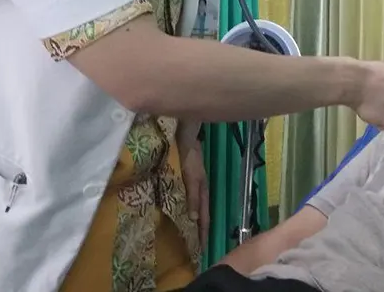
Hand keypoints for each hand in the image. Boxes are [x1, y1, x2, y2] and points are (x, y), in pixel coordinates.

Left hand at [178, 134, 209, 250]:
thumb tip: (194, 220)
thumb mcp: (192, 176)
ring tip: (187, 235)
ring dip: (192, 220)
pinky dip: (185, 208)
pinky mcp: (184, 176)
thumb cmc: (189, 154)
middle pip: (201, 214)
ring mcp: (192, 182)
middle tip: (195, 248)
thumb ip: (193, 196)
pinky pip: (187, 197)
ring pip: (194, 206)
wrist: (184, 132)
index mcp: (202, 190)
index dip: (204, 233)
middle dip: (199, 230)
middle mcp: (199, 188)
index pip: (204, 217)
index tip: (202, 251)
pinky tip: (178, 212)